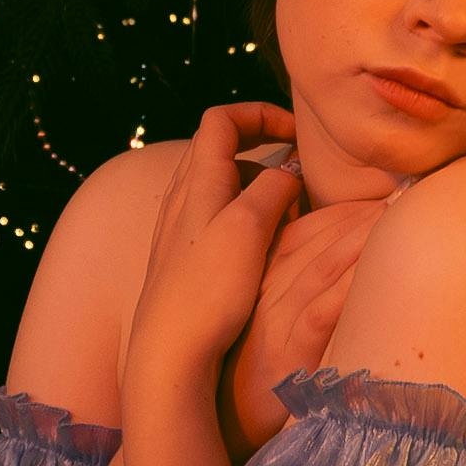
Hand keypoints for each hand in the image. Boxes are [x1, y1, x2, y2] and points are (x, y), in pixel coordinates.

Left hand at [123, 103, 302, 408]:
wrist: (169, 351)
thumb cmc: (208, 288)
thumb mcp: (248, 228)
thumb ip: (272, 189)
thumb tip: (289, 170)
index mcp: (197, 181)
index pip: (221, 119)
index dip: (259, 114)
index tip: (297, 133)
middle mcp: (182, 198)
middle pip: (217, 146)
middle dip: (259, 142)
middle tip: (295, 160)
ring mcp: (178, 229)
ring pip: (216, 182)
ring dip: (252, 179)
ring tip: (285, 201)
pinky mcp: (181, 258)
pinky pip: (212, 214)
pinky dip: (240, 210)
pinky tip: (259, 239)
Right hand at [225, 189, 380, 459]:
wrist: (220, 428)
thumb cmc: (255, 379)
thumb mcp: (271, 326)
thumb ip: (297, 292)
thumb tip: (343, 265)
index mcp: (258, 282)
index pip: (300, 230)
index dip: (340, 211)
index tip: (377, 198)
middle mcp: (262, 295)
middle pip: (312, 240)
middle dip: (356, 216)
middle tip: (398, 196)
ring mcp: (273, 324)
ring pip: (317, 267)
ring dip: (356, 240)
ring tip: (392, 218)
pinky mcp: (286, 356)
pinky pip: (318, 312)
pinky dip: (345, 287)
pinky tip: (373, 270)